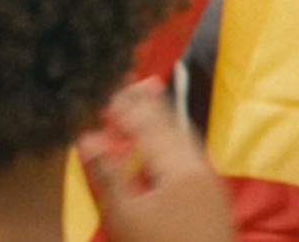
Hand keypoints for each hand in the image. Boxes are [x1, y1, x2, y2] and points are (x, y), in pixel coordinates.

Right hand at [79, 81, 233, 241]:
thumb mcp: (124, 217)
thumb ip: (106, 175)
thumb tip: (86, 137)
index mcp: (181, 166)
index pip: (149, 125)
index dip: (127, 105)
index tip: (108, 85)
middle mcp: (201, 166)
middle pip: (172, 126)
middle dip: (149, 105)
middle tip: (131, 81)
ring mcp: (210, 183)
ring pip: (185, 140)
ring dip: (162, 122)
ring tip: (146, 102)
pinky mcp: (212, 199)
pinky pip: (190, 157)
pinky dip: (172, 143)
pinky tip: (164, 146)